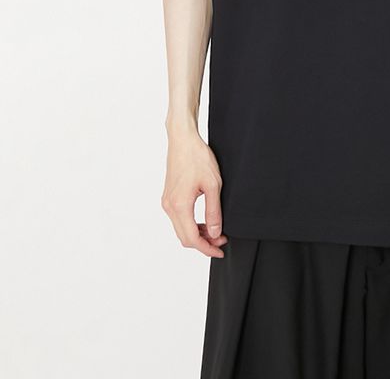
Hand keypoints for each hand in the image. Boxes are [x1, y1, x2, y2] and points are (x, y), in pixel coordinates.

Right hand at [161, 128, 227, 257]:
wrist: (183, 140)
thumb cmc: (198, 158)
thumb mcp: (213, 185)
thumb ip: (214, 211)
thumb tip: (215, 233)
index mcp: (180, 206)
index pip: (192, 239)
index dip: (207, 248)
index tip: (221, 250)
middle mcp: (169, 207)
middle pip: (184, 237)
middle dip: (204, 243)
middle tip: (222, 241)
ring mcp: (167, 202)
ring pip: (181, 229)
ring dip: (198, 234)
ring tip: (216, 231)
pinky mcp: (168, 197)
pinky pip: (179, 219)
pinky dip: (191, 224)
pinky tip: (205, 221)